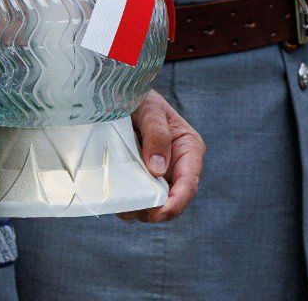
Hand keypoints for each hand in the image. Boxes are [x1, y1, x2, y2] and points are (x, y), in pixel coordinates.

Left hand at [119, 90, 203, 222]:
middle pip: (174, 200)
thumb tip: (158, 169)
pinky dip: (130, 203)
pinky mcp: (143, 177)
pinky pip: (140, 197)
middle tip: (134, 212)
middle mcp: (178, 165)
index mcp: (189, 148)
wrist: (120, 93)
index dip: (176, 203)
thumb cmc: (139, 96)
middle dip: (157, 210)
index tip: (158, 214)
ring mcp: (160, 173)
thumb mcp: (149, 109)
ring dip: (140, 209)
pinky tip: (118, 197)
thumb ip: (156, 134)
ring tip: (123, 205)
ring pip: (156, 203)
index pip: (189, 183)